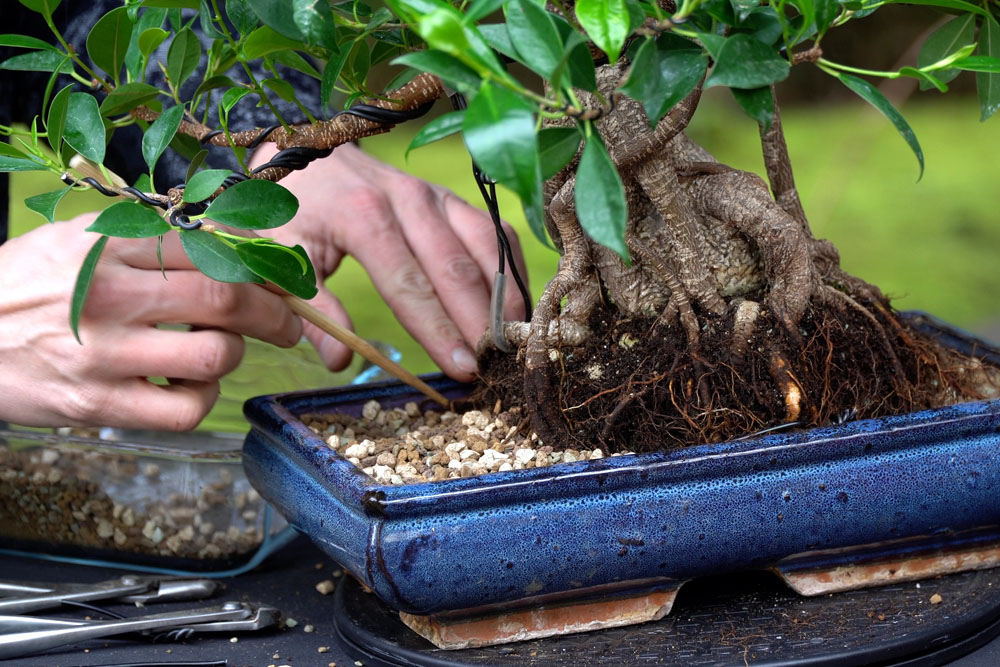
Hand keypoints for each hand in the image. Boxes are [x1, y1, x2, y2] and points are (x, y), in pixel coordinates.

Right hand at [0, 215, 301, 428]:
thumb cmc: (27, 287)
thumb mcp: (78, 240)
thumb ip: (152, 237)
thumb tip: (237, 243)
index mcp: (107, 244)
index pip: (213, 244)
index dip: (261, 264)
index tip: (279, 279)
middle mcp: (109, 293)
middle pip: (228, 298)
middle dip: (277, 313)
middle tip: (289, 322)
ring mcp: (104, 353)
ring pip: (217, 355)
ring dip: (233, 354)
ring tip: (218, 350)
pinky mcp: (99, 404)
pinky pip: (187, 408)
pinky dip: (202, 398)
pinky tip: (187, 386)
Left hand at [253, 143, 527, 381]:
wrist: (306, 151)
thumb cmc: (293, 209)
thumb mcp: (283, 256)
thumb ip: (313, 307)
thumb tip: (341, 361)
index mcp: (363, 216)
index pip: (410, 284)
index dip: (439, 331)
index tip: (462, 369)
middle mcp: (409, 200)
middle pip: (457, 268)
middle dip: (481, 322)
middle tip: (497, 367)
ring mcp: (437, 195)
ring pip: (487, 246)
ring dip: (506, 296)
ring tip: (515, 342)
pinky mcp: (453, 197)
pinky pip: (496, 231)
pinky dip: (513, 268)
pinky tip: (519, 305)